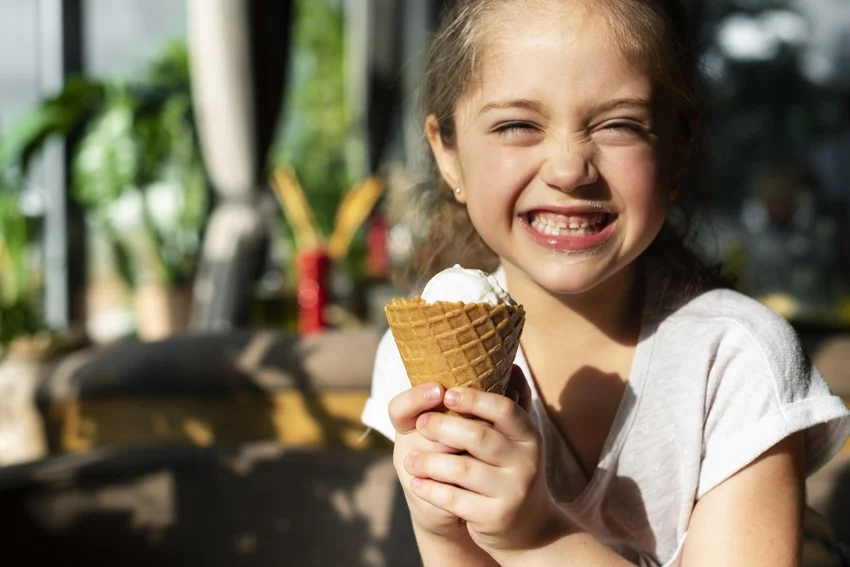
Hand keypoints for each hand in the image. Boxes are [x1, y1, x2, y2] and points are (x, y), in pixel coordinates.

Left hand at [403, 370, 569, 555]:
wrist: (530, 529)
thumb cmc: (509, 471)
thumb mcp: (516, 440)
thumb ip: (508, 406)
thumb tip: (508, 363)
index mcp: (528, 435)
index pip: (504, 409)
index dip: (474, 399)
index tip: (446, 393)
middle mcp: (525, 461)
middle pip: (479, 437)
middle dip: (442, 428)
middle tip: (420, 424)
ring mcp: (512, 490)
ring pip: (461, 470)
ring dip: (428, 463)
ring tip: (408, 461)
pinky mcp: (495, 517)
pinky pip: (455, 500)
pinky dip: (431, 490)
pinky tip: (417, 483)